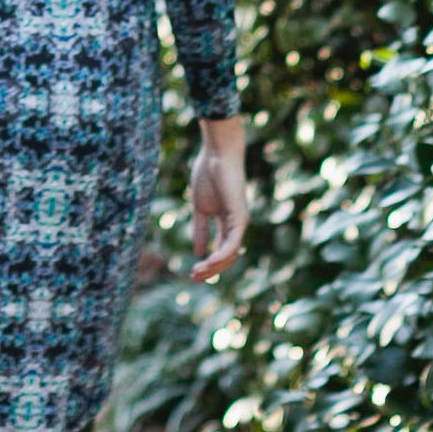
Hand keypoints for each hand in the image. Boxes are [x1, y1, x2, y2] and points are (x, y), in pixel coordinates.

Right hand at [188, 117, 248, 280]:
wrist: (217, 154)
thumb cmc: (208, 174)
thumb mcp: (200, 207)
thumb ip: (200, 229)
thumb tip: (198, 252)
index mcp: (227, 222)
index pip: (221, 249)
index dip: (208, 263)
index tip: (192, 272)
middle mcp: (236, 225)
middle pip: (227, 256)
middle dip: (210, 270)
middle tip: (193, 278)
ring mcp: (240, 222)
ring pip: (230, 254)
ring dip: (213, 267)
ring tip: (196, 273)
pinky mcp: (240, 218)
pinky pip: (231, 244)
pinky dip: (219, 256)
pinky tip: (207, 262)